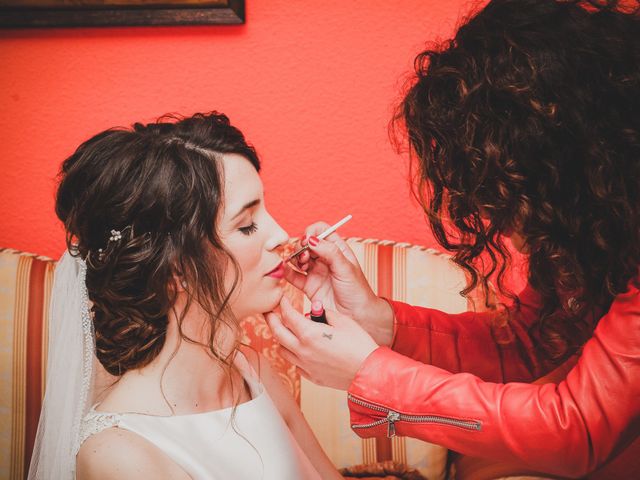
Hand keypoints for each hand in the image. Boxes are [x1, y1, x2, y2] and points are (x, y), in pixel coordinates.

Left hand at [265, 296, 378, 389]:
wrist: (369, 373)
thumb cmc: (360, 345)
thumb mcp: (343, 321)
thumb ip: (325, 314)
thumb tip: (315, 312)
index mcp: (309, 334)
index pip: (288, 315)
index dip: (283, 304)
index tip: (281, 299)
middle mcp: (303, 350)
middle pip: (277, 332)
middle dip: (271, 319)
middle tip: (269, 312)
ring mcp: (305, 365)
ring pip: (282, 350)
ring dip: (281, 338)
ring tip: (285, 330)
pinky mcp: (311, 376)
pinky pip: (295, 363)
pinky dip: (293, 354)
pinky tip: (300, 349)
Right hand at [285, 222, 393, 345]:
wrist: (357, 316)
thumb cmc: (357, 291)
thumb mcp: (346, 268)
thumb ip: (329, 252)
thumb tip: (311, 239)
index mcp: (337, 249)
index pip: (321, 231)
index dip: (312, 232)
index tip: (308, 240)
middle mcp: (324, 258)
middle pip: (306, 243)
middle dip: (301, 246)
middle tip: (304, 257)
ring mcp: (315, 271)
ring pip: (298, 258)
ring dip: (294, 258)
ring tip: (301, 266)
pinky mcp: (308, 286)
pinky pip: (293, 275)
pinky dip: (286, 271)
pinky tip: (285, 271)